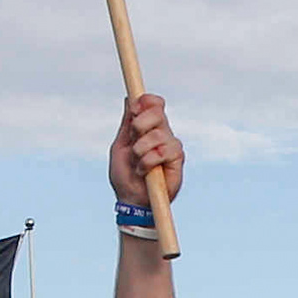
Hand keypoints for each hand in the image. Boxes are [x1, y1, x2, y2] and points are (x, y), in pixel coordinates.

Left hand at [108, 92, 185, 210]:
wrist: (130, 199)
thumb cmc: (125, 175)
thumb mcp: (120, 145)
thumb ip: (127, 124)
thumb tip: (129, 98)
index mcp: (148, 127)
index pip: (154, 103)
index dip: (145, 101)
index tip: (133, 110)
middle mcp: (162, 133)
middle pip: (157, 112)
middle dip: (139, 125)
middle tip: (132, 142)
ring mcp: (171, 145)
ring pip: (158, 134)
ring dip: (140, 150)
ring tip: (137, 164)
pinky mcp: (177, 160)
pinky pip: (164, 151)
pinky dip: (148, 161)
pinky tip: (144, 171)